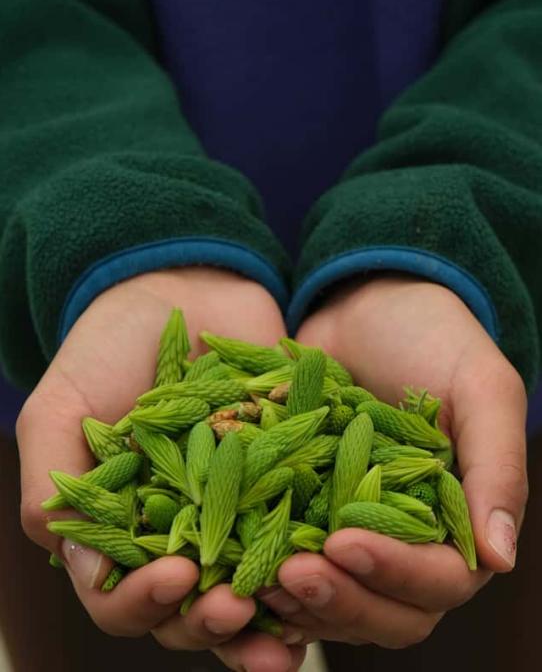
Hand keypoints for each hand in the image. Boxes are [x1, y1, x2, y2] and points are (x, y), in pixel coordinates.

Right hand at [17, 267, 304, 671]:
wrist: (182, 291)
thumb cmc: (109, 349)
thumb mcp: (62, 408)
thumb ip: (55, 483)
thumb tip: (73, 557)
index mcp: (123, 528)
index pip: (123, 596)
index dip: (143, 602)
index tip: (176, 577)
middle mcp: (181, 530)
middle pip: (191, 607)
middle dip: (210, 621)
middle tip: (235, 610)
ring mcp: (238, 509)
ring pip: (251, 586)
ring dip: (270, 616)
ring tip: (293, 631)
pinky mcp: (288, 480)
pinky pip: (303, 530)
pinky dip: (317, 557)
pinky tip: (333, 571)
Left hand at [260, 275, 527, 647]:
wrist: (365, 306)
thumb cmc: (432, 338)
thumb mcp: (479, 386)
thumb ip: (496, 466)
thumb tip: (502, 558)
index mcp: (455, 521)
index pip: (439, 580)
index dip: (395, 573)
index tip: (344, 543)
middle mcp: (404, 539)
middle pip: (383, 610)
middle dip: (339, 599)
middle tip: (289, 572)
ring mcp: (349, 529)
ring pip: (333, 598)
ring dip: (297, 599)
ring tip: (256, 576)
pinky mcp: (303, 510)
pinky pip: (286, 561)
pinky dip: (263, 573)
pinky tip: (234, 569)